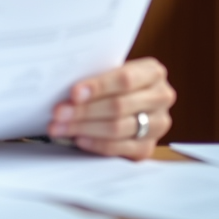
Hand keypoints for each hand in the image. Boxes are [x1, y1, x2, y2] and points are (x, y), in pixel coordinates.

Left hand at [48, 57, 175, 159]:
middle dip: (84, 111)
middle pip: (119, 106)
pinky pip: (120, 148)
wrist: (128, 98)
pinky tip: (78, 139)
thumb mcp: (108, 70)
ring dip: (84, 128)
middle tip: (58, 113)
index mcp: (153, 72)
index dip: (98, 87)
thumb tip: (64, 87)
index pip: (125, 79)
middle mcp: (161, 97)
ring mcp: (158, 124)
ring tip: (59, 127)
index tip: (74, 93)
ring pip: (118, 128)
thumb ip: (94, 75)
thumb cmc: (112, 81)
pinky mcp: (148, 147)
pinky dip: (96, 144)